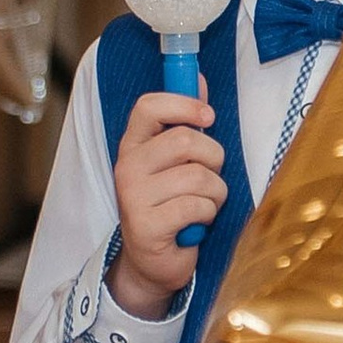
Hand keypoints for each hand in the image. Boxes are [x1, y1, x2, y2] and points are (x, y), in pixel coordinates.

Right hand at [107, 88, 224, 315]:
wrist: (152, 263)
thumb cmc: (170, 206)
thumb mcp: (175, 162)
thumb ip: (185, 122)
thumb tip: (198, 79)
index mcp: (133, 146)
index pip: (149, 106)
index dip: (184, 104)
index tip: (207, 116)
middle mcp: (128, 167)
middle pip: (185, 140)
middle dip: (213, 158)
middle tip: (210, 175)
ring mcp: (134, 197)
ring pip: (198, 176)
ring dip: (215, 192)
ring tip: (203, 203)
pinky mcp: (147, 225)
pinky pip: (197, 206)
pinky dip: (208, 214)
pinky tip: (195, 223)